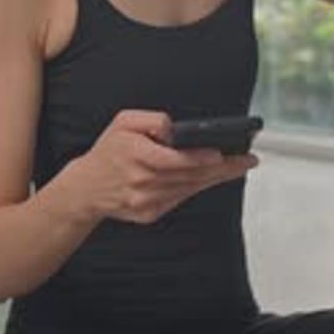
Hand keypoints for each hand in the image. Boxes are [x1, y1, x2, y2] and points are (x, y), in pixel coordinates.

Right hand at [68, 109, 257, 224]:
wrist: (86, 188)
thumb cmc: (109, 150)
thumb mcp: (123, 122)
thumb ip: (151, 120)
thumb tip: (174, 129)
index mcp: (137, 157)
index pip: (176, 160)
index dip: (201, 158)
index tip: (222, 154)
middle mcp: (144, 183)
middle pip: (191, 175)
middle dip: (222, 168)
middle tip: (248, 160)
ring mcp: (147, 202)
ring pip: (189, 188)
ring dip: (215, 178)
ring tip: (237, 167)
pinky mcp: (150, 214)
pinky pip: (180, 198)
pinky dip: (197, 187)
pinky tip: (213, 177)